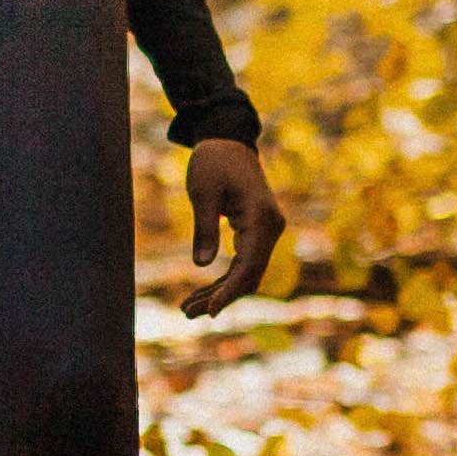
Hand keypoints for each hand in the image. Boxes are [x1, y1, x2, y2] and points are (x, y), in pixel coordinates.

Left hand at [179, 136, 283, 316]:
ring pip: (245, 273)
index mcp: (260, 217)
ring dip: (219, 292)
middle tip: (186, 313)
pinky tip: (200, 294)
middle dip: (220, 297)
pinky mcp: (256, 234)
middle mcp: (270, 228)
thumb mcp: (202, 192)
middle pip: (249, 275)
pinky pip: (242, 263)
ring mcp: (266, 232)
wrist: (228, 142)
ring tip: (187, 309)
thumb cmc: (213, 163)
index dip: (230, 290)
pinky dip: (223, 280)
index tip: (211, 310)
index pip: (249, 264)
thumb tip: (202, 266)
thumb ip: (204, 228)